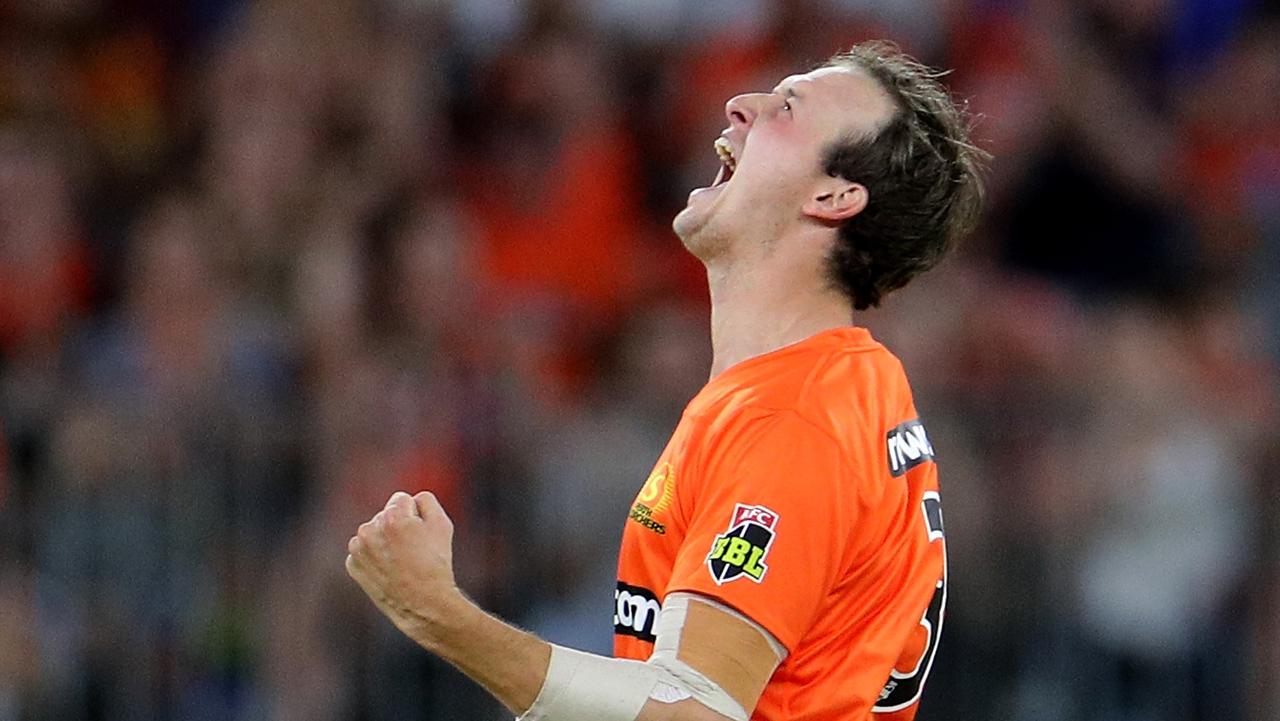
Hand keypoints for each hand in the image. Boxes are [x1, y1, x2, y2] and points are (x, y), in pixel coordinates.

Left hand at [346, 491, 458, 641]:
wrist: (423, 604)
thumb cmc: (436, 564)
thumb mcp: (443, 524)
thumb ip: (426, 501)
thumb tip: (412, 499)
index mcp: (392, 516)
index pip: (402, 499)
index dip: (415, 515)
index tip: (421, 534)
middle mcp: (370, 529)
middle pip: (386, 515)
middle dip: (398, 527)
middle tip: (414, 550)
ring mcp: (359, 548)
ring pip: (374, 533)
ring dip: (385, 541)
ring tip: (402, 561)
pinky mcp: (353, 565)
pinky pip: (365, 552)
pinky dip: (375, 558)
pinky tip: (390, 570)